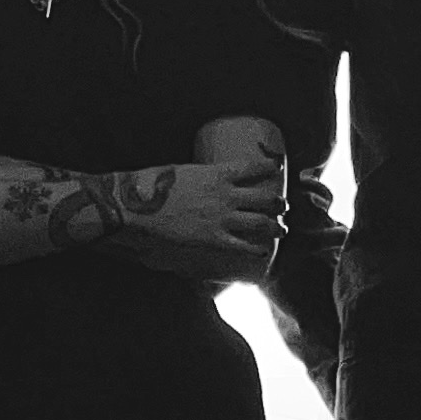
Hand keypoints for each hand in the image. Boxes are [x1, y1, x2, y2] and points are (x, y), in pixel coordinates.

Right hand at [120, 157, 286, 282]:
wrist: (137, 207)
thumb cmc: (153, 186)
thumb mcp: (180, 170)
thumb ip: (199, 176)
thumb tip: (203, 177)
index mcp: (217, 173)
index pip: (254, 167)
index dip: (269, 167)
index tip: (277, 168)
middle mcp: (226, 195)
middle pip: (265, 198)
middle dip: (279, 203)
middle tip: (283, 206)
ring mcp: (221, 218)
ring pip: (261, 222)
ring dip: (276, 226)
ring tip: (282, 229)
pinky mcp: (213, 239)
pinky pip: (243, 246)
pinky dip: (256, 249)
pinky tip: (263, 251)